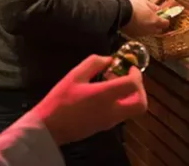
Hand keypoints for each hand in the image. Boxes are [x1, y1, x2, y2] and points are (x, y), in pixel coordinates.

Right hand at [30, 55, 147, 145]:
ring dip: (131, 96)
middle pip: (140, 103)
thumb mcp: (74, 75)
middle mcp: (112, 110)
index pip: (133, 85)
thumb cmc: (59, 100)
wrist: (48, 128)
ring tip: (115, 85)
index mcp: (104, 96)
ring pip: (133, 110)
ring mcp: (110, 121)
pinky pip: (122, 114)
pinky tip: (107, 95)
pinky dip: (122, 103)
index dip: (136, 74)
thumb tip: (109, 59)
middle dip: (140, 89)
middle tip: (129, 78)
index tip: (129, 67)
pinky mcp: (105, 127)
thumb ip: (94, 63)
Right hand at [121, 0, 169, 37]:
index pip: (165, 23)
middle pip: (158, 30)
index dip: (165, 20)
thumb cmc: (133, 6)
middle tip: (155, 20)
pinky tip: (136, 25)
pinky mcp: (133, 35)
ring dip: (149, 28)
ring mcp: (141, 33)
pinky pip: (140, 34)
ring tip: (144, 21)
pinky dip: (140, 30)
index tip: (164, 18)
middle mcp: (150, 29)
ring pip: (149, 33)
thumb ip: (152, 6)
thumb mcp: (144, 2)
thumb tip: (157, 8)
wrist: (119, 13)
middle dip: (158, 26)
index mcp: (155, 21)